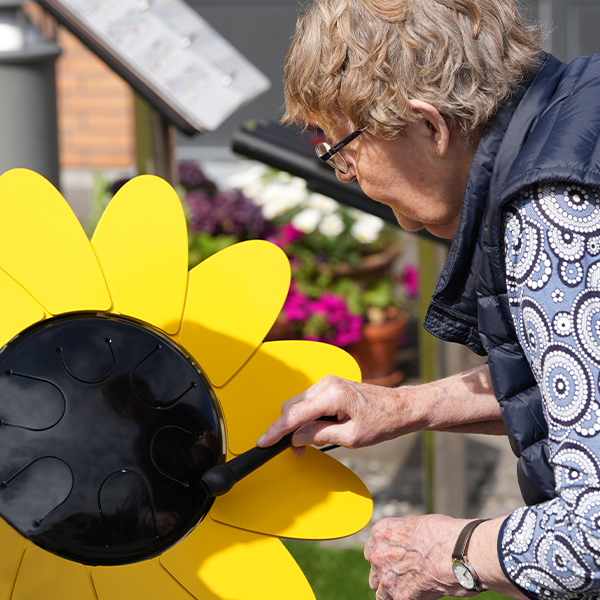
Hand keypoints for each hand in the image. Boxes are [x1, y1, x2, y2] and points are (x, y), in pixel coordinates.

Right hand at [256, 375, 420, 455]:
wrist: (403, 407)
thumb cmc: (383, 422)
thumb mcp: (350, 438)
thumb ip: (319, 436)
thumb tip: (296, 438)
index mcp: (332, 395)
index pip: (294, 415)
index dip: (276, 430)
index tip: (263, 442)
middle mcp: (327, 384)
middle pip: (291, 407)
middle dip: (288, 430)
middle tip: (298, 452)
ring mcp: (329, 382)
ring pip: (298, 404)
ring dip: (298, 424)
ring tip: (310, 444)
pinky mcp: (331, 385)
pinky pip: (309, 401)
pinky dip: (307, 416)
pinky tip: (318, 430)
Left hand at [365, 514, 465, 599]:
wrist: (458, 552)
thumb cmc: (444, 535)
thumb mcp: (417, 524)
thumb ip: (403, 536)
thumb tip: (406, 544)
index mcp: (381, 532)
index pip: (372, 549)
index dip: (385, 555)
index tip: (394, 559)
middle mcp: (379, 553)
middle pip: (374, 569)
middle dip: (387, 572)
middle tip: (405, 573)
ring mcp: (387, 576)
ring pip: (380, 588)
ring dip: (392, 589)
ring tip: (410, 586)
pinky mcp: (399, 595)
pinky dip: (401, 599)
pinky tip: (414, 595)